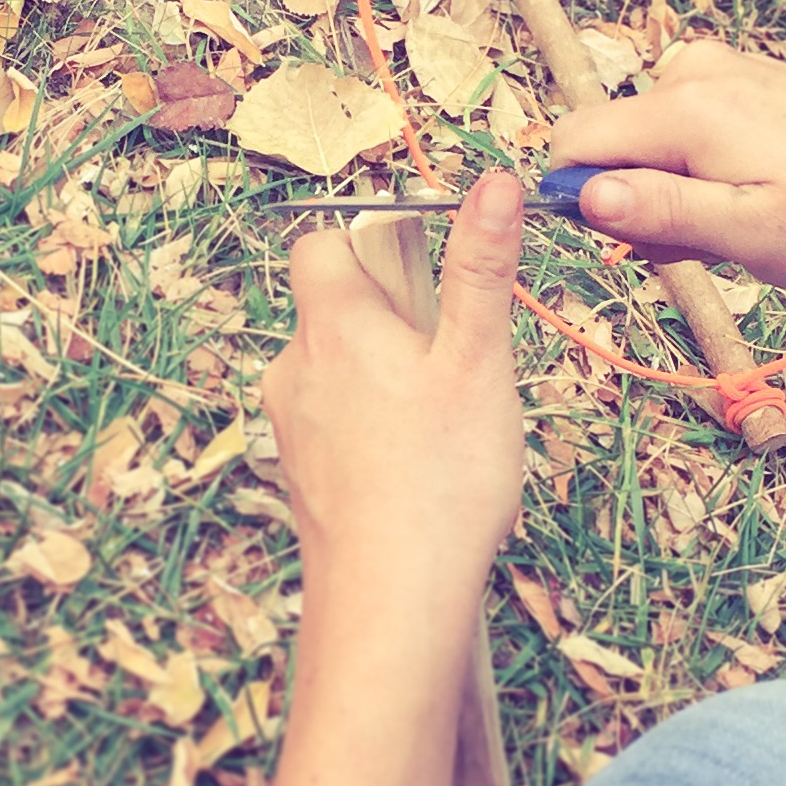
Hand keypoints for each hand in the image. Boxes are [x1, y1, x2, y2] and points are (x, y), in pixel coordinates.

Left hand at [262, 172, 526, 607]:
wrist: (390, 602)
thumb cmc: (439, 482)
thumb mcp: (477, 361)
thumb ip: (481, 270)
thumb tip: (493, 183)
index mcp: (332, 324)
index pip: (320, 242)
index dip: (370, 241)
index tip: (427, 270)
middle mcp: (294, 367)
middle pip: (331, 305)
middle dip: (390, 314)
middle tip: (450, 356)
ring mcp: (291, 426)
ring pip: (334, 368)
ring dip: (383, 375)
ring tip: (442, 421)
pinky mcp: (302, 476)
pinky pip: (334, 424)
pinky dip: (372, 429)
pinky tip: (419, 467)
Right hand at [549, 42, 785, 292]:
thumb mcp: (751, 233)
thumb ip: (660, 212)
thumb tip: (582, 196)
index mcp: (684, 109)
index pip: (572, 143)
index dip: (583, 201)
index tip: (642, 242)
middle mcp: (693, 73)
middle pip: (610, 144)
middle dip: (640, 202)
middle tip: (715, 240)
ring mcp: (723, 71)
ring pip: (650, 143)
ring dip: (679, 193)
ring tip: (753, 221)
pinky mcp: (747, 80)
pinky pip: (688, 130)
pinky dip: (710, 171)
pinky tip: (768, 194)